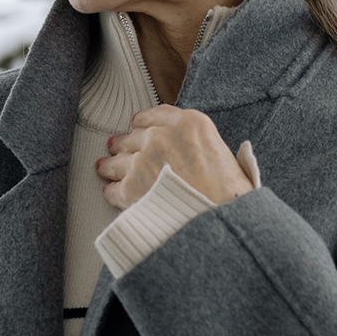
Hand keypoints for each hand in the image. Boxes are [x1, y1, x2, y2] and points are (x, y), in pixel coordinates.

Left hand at [95, 105, 254, 209]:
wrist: (220, 221)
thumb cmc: (231, 195)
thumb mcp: (228, 154)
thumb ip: (203, 143)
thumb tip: (192, 149)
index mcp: (190, 124)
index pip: (155, 114)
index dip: (144, 123)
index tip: (139, 127)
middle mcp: (161, 137)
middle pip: (133, 136)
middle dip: (127, 145)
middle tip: (120, 149)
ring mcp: (142, 160)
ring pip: (116, 159)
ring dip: (112, 165)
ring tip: (106, 168)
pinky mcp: (130, 187)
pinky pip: (112, 188)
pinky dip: (113, 192)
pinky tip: (113, 192)